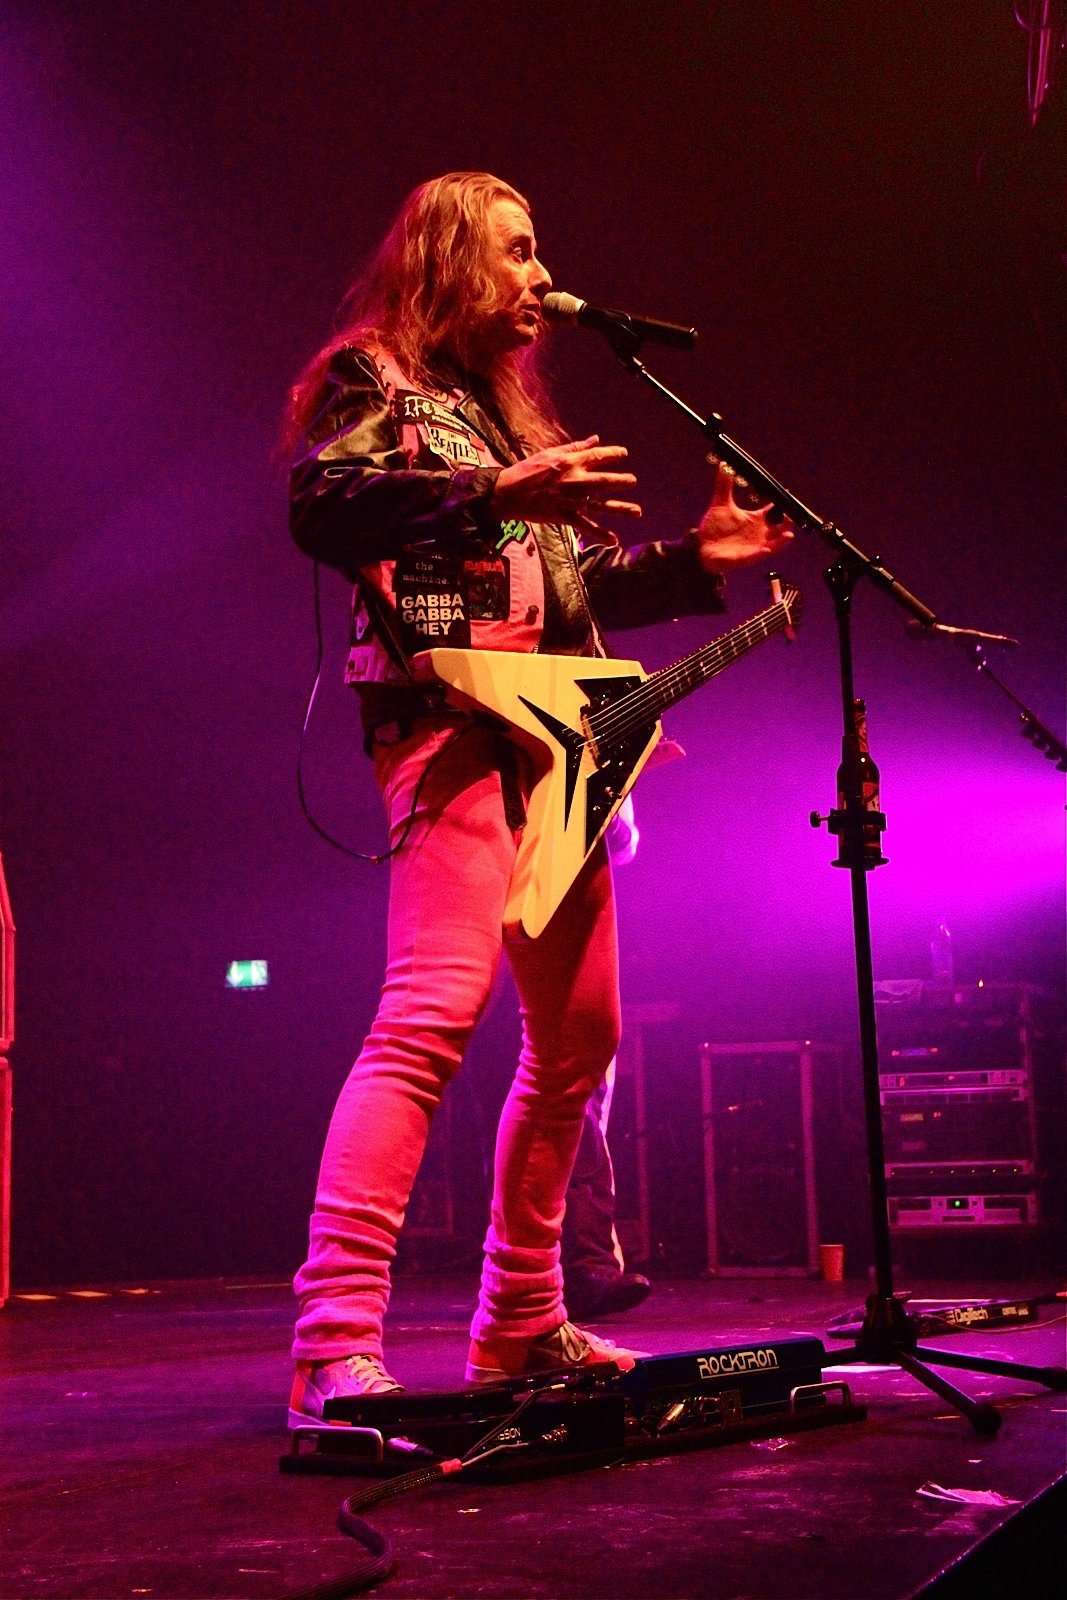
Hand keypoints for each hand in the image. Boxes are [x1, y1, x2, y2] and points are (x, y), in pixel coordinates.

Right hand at [492, 435, 640, 536]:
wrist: (508, 492)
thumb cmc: (527, 470)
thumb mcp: (550, 453)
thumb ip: (575, 447)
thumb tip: (595, 440)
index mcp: (570, 462)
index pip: (598, 456)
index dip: (613, 454)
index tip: (624, 453)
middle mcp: (575, 481)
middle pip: (605, 481)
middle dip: (622, 481)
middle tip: (632, 481)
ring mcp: (572, 500)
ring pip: (601, 505)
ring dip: (621, 509)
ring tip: (637, 511)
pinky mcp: (565, 516)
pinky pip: (586, 527)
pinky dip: (600, 534)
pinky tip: (614, 540)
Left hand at [694, 462, 794, 573]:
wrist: (701, 547)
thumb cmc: (714, 527)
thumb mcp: (720, 503)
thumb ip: (724, 485)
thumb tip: (724, 464)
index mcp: (755, 520)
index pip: (775, 510)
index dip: (782, 503)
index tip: (787, 493)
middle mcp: (759, 533)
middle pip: (780, 527)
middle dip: (788, 521)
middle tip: (793, 514)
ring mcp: (754, 546)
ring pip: (774, 544)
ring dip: (782, 540)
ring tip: (789, 534)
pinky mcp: (745, 557)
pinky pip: (756, 556)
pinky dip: (762, 553)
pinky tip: (766, 548)